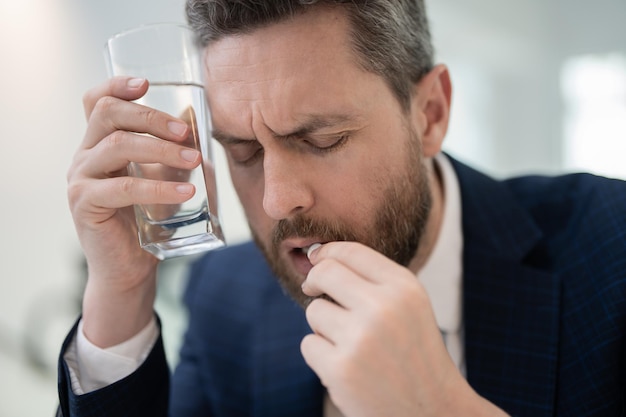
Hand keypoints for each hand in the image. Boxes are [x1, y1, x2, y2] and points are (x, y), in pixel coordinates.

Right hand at [67, 77, 201, 346]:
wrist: (131, 268)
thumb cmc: (147, 222)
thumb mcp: (164, 179)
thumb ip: (174, 153)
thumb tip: (196, 124)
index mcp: (100, 144)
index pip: (96, 102)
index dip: (116, 86)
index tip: (147, 83)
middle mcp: (85, 156)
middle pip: (107, 114)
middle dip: (150, 116)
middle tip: (185, 132)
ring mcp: (80, 179)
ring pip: (117, 146)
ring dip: (161, 150)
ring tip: (193, 160)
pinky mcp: (85, 204)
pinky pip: (123, 187)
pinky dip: (158, 188)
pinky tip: (186, 192)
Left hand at [301, 242, 508, 416]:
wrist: (433, 410)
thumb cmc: (414, 353)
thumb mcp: (408, 306)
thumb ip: (372, 280)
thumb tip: (319, 259)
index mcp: (404, 288)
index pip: (351, 251)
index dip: (327, 252)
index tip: (317, 258)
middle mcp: (384, 307)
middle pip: (324, 273)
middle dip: (314, 281)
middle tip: (314, 289)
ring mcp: (360, 338)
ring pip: (314, 312)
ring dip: (325, 327)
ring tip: (353, 346)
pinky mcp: (340, 369)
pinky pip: (309, 345)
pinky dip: (322, 356)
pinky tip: (348, 368)